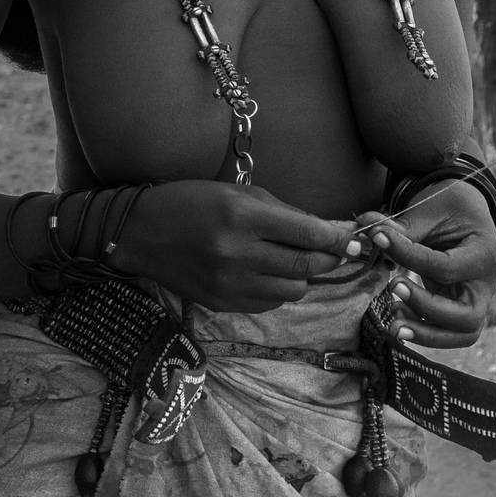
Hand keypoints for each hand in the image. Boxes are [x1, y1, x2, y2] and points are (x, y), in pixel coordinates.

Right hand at [120, 180, 357, 313]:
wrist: (141, 232)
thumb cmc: (190, 201)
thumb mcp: (236, 192)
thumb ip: (281, 212)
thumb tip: (324, 230)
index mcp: (242, 217)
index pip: (306, 233)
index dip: (337, 238)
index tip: (354, 239)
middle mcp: (238, 253)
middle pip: (305, 266)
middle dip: (328, 259)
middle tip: (334, 251)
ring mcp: (230, 284)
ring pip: (292, 290)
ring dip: (302, 276)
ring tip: (293, 260)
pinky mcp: (223, 304)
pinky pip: (270, 303)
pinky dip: (278, 290)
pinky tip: (267, 273)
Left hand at [352, 179, 495, 349]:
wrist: (466, 213)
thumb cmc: (450, 208)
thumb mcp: (432, 208)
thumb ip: (404, 226)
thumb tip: (369, 230)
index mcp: (486, 253)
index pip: (445, 266)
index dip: (409, 255)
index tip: (378, 238)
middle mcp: (487, 284)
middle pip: (467, 316)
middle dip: (426, 309)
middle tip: (392, 287)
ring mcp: (478, 301)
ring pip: (462, 334)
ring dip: (426, 334)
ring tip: (392, 324)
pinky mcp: (462, 309)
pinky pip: (448, 332)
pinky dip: (424, 330)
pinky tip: (398, 314)